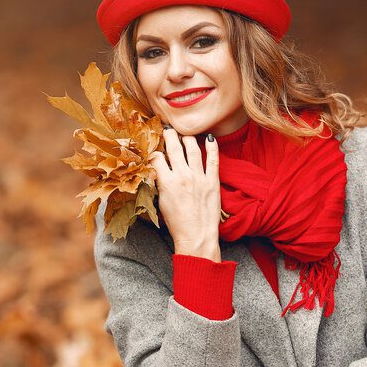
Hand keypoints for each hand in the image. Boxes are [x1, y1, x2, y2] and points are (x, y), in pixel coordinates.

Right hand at [150, 126, 221, 260]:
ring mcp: (199, 177)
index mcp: (167, 182)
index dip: (153, 151)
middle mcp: (183, 176)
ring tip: (185, 135)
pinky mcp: (213, 181)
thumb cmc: (177, 224)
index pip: (157, 158)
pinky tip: (210, 138)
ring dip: (188, 138)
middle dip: (169, 135)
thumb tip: (158, 170)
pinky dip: (212, 147)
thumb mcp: (161, 203)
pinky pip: (213, 159)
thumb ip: (160, 184)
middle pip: (174, 147)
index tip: (154, 148)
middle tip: (167, 129)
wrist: (197, 237)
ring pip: (193, 149)